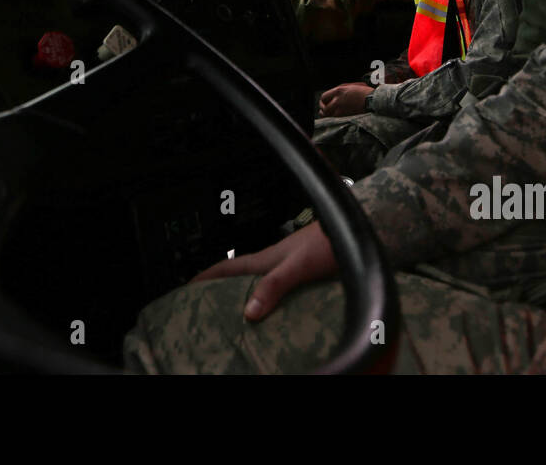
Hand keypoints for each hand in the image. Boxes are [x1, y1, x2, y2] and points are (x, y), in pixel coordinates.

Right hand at [191, 221, 336, 320]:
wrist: (358, 231)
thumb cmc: (328, 243)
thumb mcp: (297, 265)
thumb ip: (274, 284)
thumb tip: (248, 311)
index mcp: (266, 259)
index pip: (228, 267)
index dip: (206, 275)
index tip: (187, 285)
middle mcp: (274, 262)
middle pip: (241, 276)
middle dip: (222, 288)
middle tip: (206, 304)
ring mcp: (290, 267)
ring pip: (260, 283)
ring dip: (247, 295)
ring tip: (237, 312)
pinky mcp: (305, 274)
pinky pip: (279, 290)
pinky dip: (271, 300)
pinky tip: (275, 311)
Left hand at [318, 82, 373, 116]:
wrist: (374, 101)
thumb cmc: (366, 93)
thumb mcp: (352, 87)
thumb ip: (342, 91)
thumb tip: (335, 96)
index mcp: (339, 91)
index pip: (324, 97)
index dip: (323, 101)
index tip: (324, 103)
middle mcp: (338, 100)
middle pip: (324, 108)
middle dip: (323, 110)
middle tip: (324, 111)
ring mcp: (341, 110)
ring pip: (328, 116)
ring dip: (327, 116)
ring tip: (328, 116)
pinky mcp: (346, 117)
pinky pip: (335, 120)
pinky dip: (333, 120)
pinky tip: (335, 120)